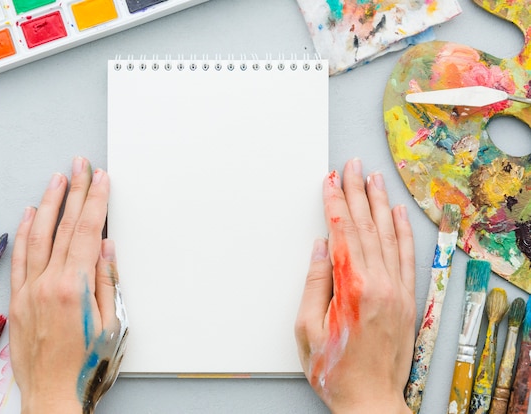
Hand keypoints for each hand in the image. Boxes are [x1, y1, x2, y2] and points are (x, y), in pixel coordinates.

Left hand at [9, 157, 127, 413]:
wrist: (53, 392)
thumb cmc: (86, 363)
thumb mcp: (111, 323)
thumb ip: (106, 280)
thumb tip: (105, 246)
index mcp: (74, 287)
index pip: (86, 232)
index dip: (95, 201)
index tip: (101, 179)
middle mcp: (48, 283)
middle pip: (63, 227)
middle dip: (75, 191)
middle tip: (80, 165)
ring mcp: (31, 289)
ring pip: (39, 236)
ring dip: (50, 204)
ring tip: (58, 179)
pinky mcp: (19, 298)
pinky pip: (21, 258)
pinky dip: (25, 233)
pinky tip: (31, 214)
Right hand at [294, 158, 414, 413]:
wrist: (370, 399)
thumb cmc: (334, 367)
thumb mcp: (307, 328)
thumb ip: (315, 282)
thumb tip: (321, 247)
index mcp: (352, 288)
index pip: (343, 233)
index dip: (335, 203)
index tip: (330, 181)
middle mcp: (379, 283)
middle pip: (366, 227)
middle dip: (357, 192)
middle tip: (353, 166)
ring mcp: (396, 290)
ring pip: (388, 235)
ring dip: (380, 203)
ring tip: (374, 178)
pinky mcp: (407, 299)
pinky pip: (407, 256)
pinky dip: (403, 231)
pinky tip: (398, 212)